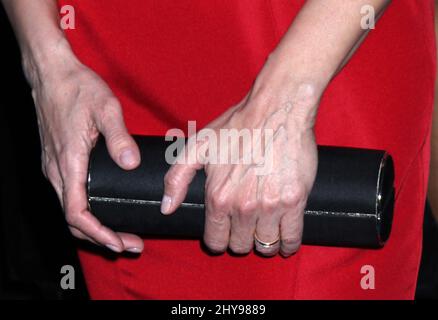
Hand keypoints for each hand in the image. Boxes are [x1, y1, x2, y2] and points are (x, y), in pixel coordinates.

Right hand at [26, 44, 143, 252]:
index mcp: (69, 162)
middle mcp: (57, 170)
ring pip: (70, 210)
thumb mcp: (106, 108)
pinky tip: (104, 212)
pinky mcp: (57, 161)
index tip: (118, 243)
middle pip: (74, 220)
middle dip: (101, 238)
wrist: (52, 74)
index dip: (97, 234)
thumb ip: (118, 137)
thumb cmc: (77, 88)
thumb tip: (130, 163)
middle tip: (131, 244)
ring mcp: (54, 167)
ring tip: (121, 234)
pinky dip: (86, 213)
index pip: (77, 213)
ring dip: (95, 228)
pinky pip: (69, 197)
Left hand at [162, 64, 319, 256]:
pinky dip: (288, 244)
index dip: (219, 240)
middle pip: (241, 246)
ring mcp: (270, 206)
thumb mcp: (199, 146)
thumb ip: (177, 178)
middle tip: (245, 229)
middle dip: (241, 241)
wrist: (277, 109)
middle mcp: (243, 206)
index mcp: (218, 197)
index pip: (216, 241)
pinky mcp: (294, 201)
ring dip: (264, 244)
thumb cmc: (237, 125)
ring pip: (266, 245)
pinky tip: (285, 241)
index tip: (225, 234)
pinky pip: (292, 238)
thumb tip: (167, 208)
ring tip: (265, 233)